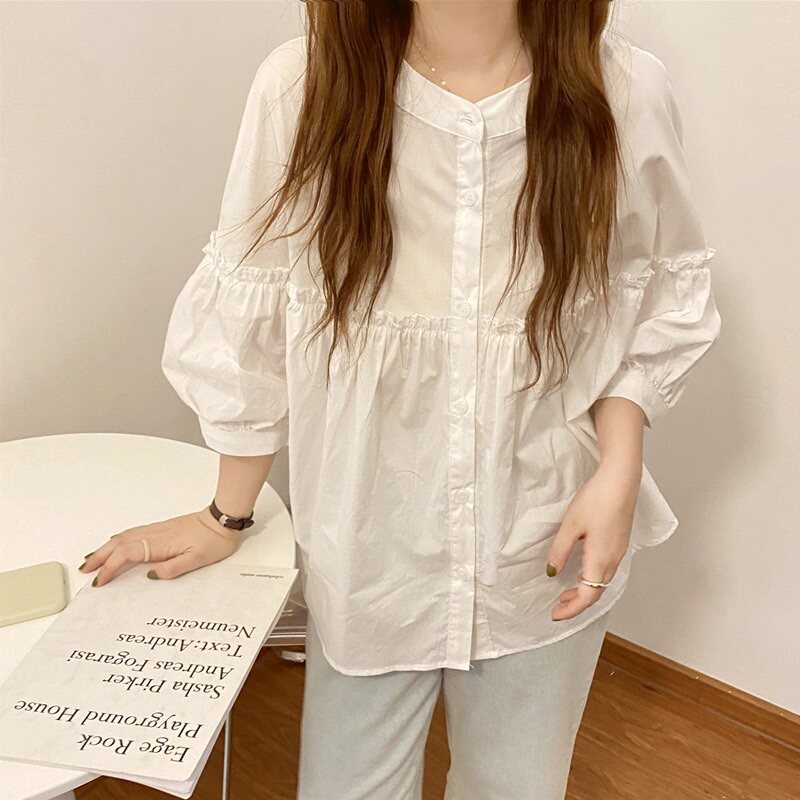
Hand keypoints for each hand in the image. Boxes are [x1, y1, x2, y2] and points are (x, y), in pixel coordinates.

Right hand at [78, 507, 241, 585]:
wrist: (223, 520)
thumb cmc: (214, 540)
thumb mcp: (197, 560)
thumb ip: (173, 569)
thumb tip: (150, 575)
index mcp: (160, 543)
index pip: (126, 554)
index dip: (110, 567)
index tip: (100, 581)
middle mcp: (154, 534)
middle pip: (119, 543)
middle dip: (99, 556)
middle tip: (85, 570)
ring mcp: (157, 529)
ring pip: (124, 537)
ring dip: (106, 547)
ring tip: (92, 559)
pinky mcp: (162, 528)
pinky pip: (133, 533)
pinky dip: (118, 540)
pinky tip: (115, 543)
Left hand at [545, 462, 638, 620]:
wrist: (621, 480)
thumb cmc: (597, 500)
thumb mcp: (571, 526)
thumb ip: (560, 551)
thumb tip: (552, 572)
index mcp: (601, 559)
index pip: (587, 596)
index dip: (571, 609)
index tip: (555, 615)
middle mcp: (613, 559)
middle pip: (596, 592)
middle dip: (576, 604)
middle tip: (558, 608)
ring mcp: (619, 551)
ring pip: (602, 581)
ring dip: (584, 591)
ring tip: (566, 593)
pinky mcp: (620, 541)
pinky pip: (606, 569)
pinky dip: (592, 578)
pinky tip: (582, 571)